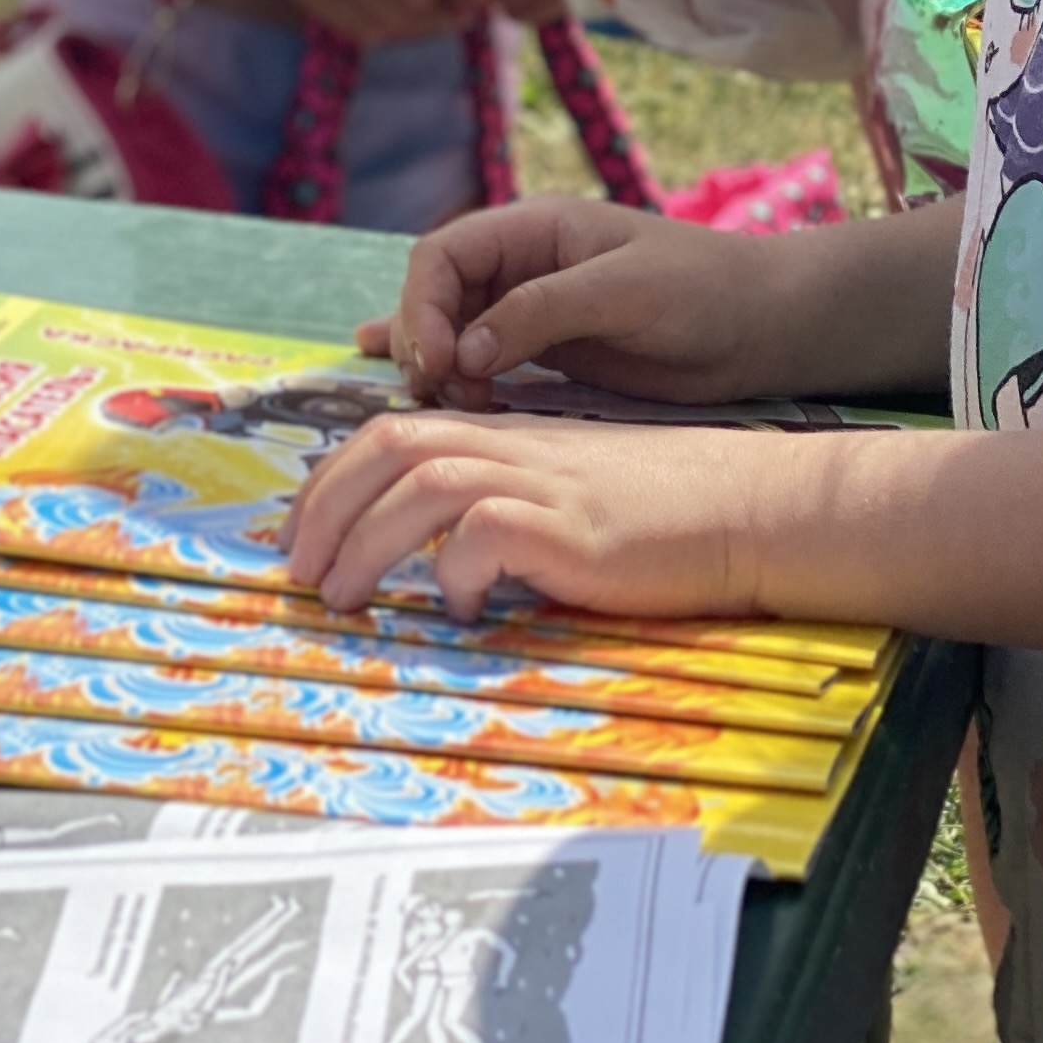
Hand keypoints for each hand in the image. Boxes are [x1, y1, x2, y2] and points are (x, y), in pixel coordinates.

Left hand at [285, 410, 782, 619]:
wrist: (744, 509)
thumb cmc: (657, 513)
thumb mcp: (562, 489)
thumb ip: (500, 500)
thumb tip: (434, 548)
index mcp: (503, 436)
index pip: (391, 434)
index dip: (332, 480)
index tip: (300, 533)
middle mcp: (512, 447)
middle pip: (388, 448)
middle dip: (325, 508)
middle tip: (298, 571)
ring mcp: (540, 483)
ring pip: (419, 486)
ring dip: (364, 543)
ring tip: (343, 598)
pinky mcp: (571, 528)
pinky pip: (484, 536)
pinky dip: (453, 574)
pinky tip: (460, 608)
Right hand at [352, 198, 772, 409]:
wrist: (762, 328)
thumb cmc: (703, 291)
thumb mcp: (623, 290)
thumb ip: (542, 311)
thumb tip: (463, 351)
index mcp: (533, 228)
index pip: (443, 256)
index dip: (425, 307)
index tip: (441, 364)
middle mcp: (521, 265)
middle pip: (436, 295)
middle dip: (426, 342)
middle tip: (446, 397)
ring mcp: (530, 310)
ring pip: (450, 331)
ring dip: (435, 368)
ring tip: (451, 408)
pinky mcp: (547, 352)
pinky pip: (479, 358)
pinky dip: (445, 371)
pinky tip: (408, 383)